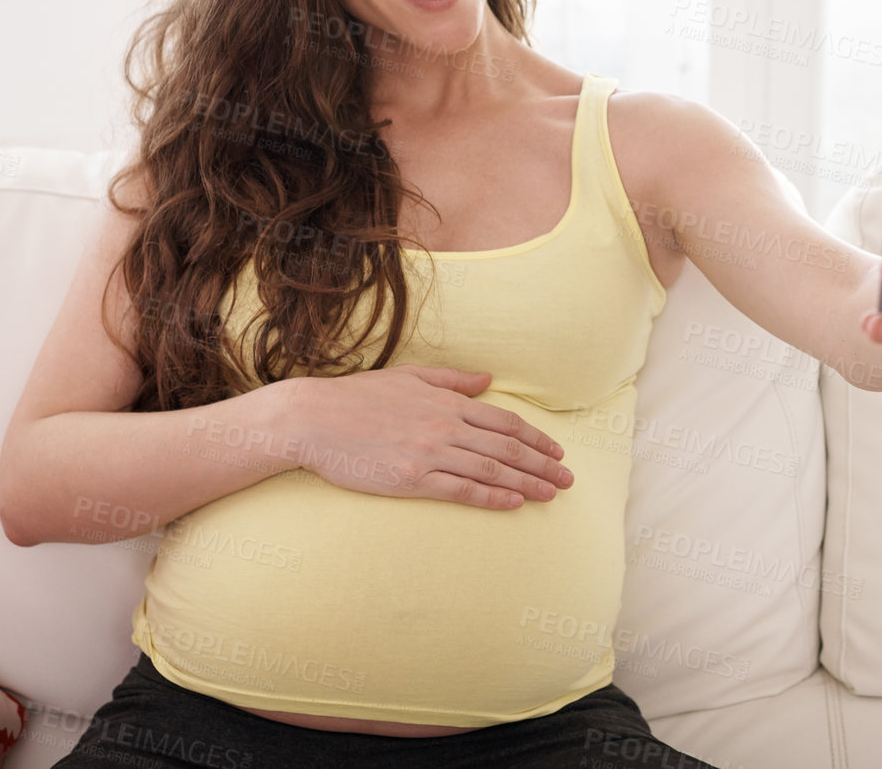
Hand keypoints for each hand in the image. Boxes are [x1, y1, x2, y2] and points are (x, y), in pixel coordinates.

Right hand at [287, 364, 573, 509]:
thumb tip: (488, 380)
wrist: (312, 420)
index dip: (536, 438)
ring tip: (551, 494)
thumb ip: (452, 380)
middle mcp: (445, 428)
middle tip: (568, 479)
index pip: (504, 423)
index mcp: (447, 403)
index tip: (557, 451)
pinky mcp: (411, 480)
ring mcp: (429, 454)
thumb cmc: (357, 397)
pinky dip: (492, 498)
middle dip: (543, 464)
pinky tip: (513, 504)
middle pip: (507, 449)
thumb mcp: (409, 377)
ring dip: (527, 483)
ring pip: (491, 471)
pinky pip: (461, 491)